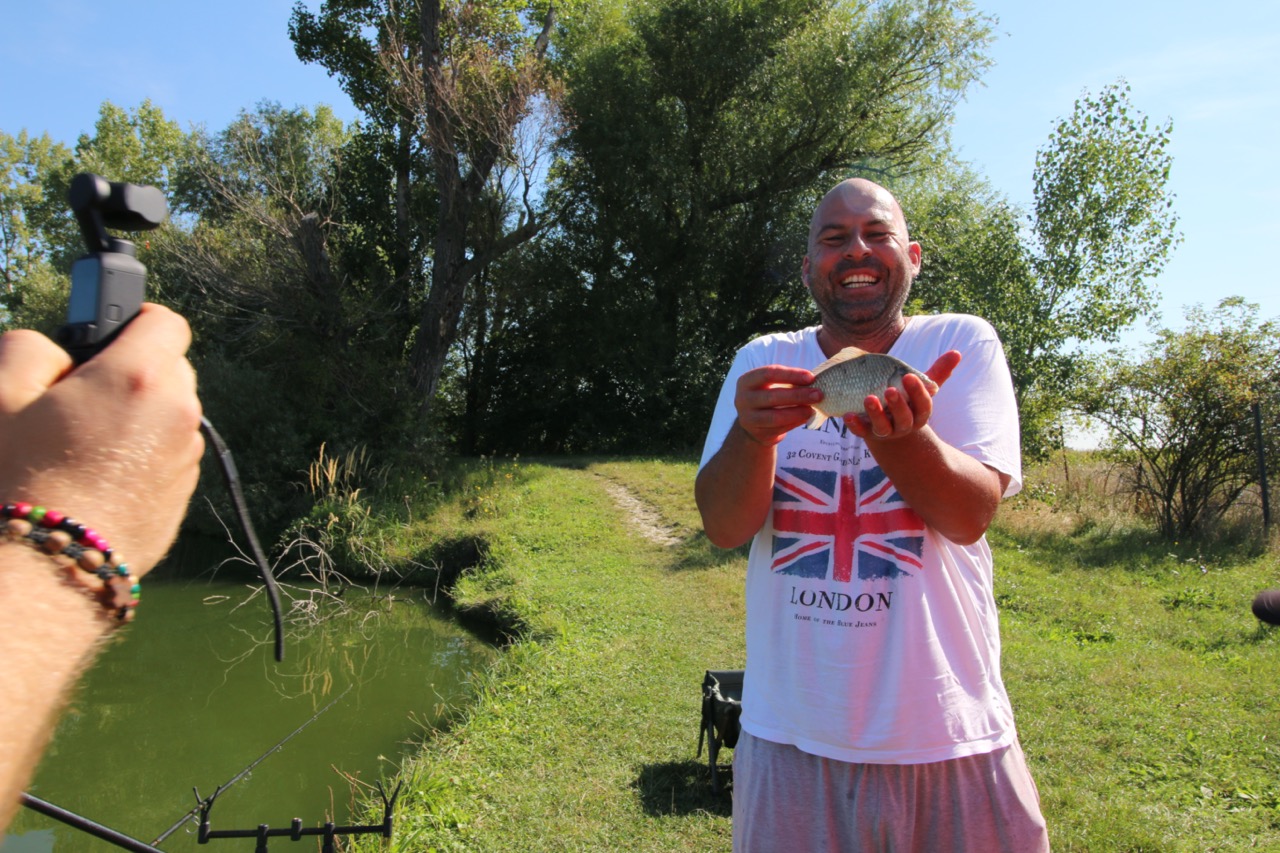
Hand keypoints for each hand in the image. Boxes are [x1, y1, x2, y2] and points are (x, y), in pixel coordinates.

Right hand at [0, 304, 202, 575]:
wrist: (48, 573)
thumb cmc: (18, 482)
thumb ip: (30, 348)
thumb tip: (57, 350)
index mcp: (140, 377)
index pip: (163, 322)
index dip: (132, 322)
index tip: (102, 337)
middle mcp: (178, 414)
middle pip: (169, 369)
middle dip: (129, 372)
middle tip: (74, 396)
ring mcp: (185, 459)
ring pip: (168, 414)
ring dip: (135, 416)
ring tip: (78, 444)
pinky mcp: (181, 497)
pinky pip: (165, 456)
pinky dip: (139, 454)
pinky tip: (93, 477)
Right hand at [733, 365, 819, 446]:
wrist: (754, 421)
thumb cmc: (769, 395)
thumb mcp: (772, 384)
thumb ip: (789, 381)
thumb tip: (814, 382)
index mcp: (746, 381)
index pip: (768, 374)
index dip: (791, 375)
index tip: (811, 377)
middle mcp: (743, 400)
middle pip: (772, 396)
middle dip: (798, 395)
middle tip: (818, 395)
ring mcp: (748, 419)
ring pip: (775, 417)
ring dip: (797, 413)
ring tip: (813, 409)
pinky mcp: (758, 434)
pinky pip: (779, 429)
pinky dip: (795, 423)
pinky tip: (806, 417)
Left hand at [844, 350, 959, 441]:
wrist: (892, 426)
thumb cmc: (909, 401)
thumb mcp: (922, 388)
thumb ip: (938, 372)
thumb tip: (956, 352)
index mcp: (919, 413)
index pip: (923, 404)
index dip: (917, 392)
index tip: (908, 377)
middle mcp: (904, 424)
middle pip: (904, 418)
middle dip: (897, 405)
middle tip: (889, 390)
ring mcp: (886, 431)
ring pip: (882, 427)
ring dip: (876, 413)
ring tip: (868, 398)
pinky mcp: (868, 433)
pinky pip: (861, 431)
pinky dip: (855, 425)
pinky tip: (847, 415)